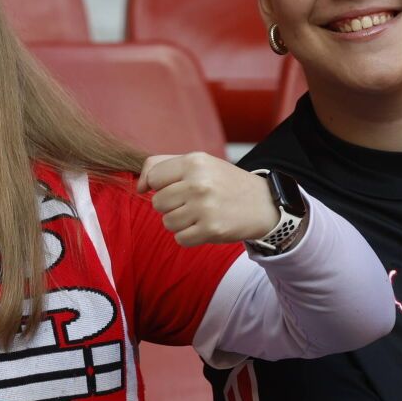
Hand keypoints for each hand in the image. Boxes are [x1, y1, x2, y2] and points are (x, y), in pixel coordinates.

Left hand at [136, 152, 278, 245]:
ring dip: (180, 222)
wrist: (263, 203)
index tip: (177, 187)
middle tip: (192, 202)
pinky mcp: (211, 230)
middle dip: (171, 206)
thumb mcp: (198, 163)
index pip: (153, 177)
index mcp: (195, 161)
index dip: (161, 186)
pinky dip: (190, 236)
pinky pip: (180, 239)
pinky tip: (205, 226)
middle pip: (158, 203)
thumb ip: (161, 166)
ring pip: (167, 222)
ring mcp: (205, 207)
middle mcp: (199, 183)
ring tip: (200, 214)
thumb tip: (138, 187)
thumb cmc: (223, 183)